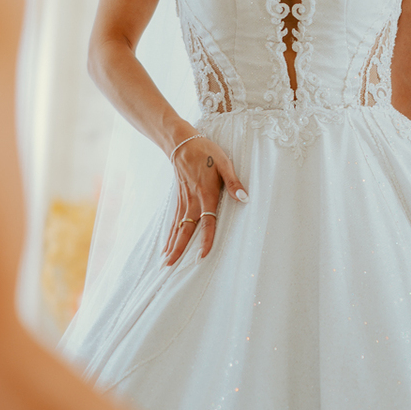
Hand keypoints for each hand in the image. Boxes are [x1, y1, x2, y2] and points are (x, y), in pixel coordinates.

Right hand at [164, 133, 246, 264]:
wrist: (182, 143)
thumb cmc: (206, 152)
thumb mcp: (224, 162)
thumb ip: (234, 181)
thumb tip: (245, 198)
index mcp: (206, 194)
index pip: (207, 221)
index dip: (206, 239)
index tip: (202, 255)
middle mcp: (193, 200)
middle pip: (185, 229)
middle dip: (178, 249)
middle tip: (170, 266)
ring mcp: (184, 200)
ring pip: (177, 227)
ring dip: (172, 244)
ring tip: (165, 262)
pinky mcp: (179, 198)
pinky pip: (174, 220)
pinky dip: (170, 234)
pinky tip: (167, 244)